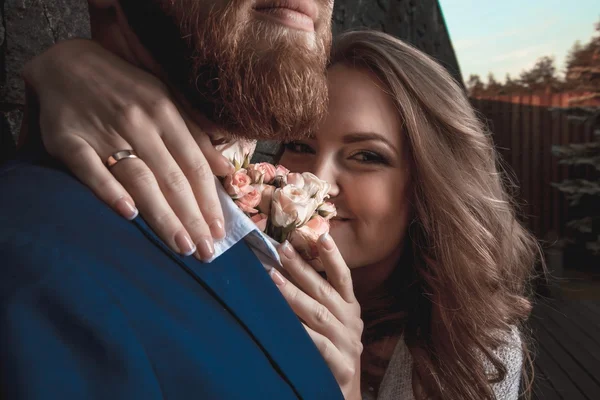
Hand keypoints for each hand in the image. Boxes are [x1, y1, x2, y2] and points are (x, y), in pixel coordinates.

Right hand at [22, 39, 234, 259]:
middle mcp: (138, 123)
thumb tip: (225, 170)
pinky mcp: (69, 140)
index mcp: (165, 112)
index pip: (193, 165)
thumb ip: (195, 135)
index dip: (209, 200)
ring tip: (181, 245)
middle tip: (206, 251)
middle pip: (172, 178)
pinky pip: (91, 169)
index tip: (220, 230)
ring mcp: (103, 131)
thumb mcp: (166, 99)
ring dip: (163, 216)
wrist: (67, 62)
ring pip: (140, 179)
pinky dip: (110, 191)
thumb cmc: (125, 87)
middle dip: (192, 218)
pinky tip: (128, 215)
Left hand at [271, 234, 362, 399]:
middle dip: (302, 269)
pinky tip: (284, 320)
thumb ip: (317, 298)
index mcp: (350, 307)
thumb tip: (286, 266)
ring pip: (318, 314)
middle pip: (325, 291)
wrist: (342, 392)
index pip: (343, 277)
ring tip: (273, 278)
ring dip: (294, 294)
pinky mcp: (341, 366)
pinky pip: (317, 345)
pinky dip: (301, 331)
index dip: (333, 257)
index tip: (321, 235)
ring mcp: (347, 344)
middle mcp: (351, 322)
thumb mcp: (331, 322)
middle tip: (282, 250)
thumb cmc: (331, 350)